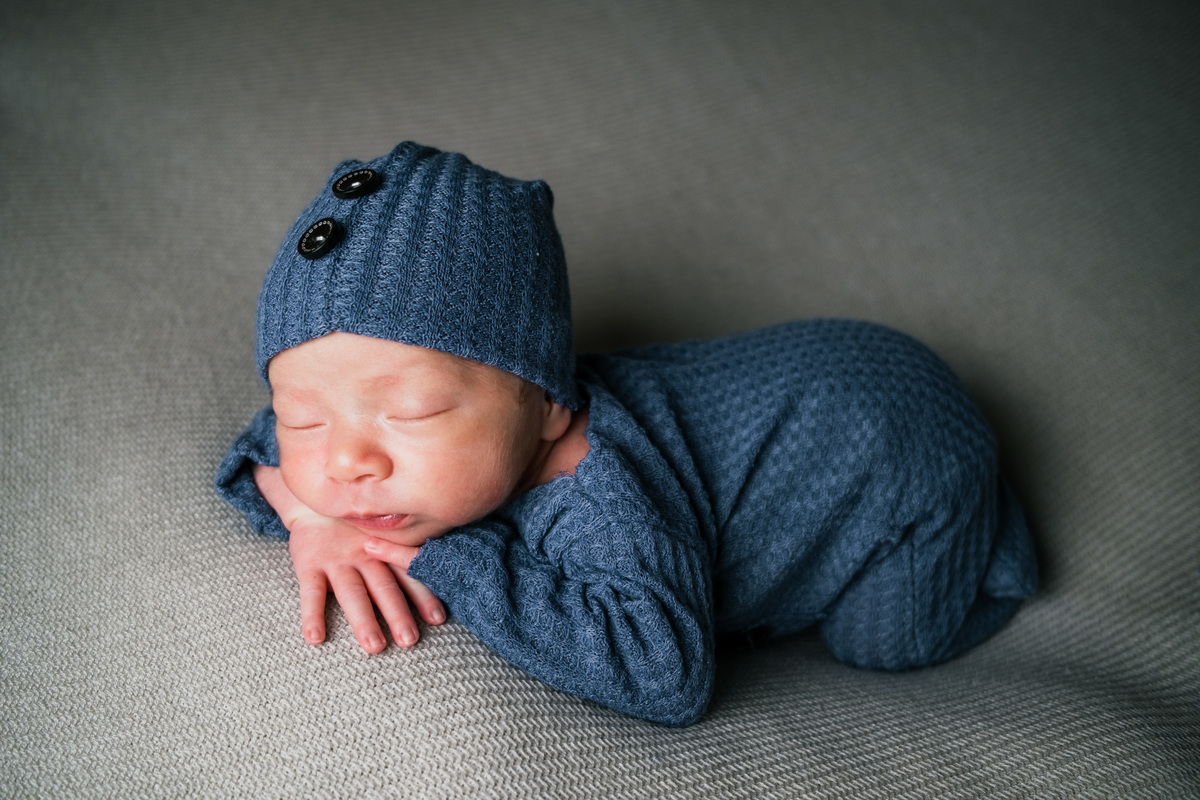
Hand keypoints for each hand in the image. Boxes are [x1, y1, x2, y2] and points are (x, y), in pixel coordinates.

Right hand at [287, 514, 445, 652]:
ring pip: (352, 593)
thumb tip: (432, 588)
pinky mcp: (309, 564)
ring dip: (364, 620)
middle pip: (384, 587)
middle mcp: (365, 557)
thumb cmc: (356, 528)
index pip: (408, 576)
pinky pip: (310, 592)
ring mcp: (337, 561)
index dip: (423, 596)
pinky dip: (312, 615)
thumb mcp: (381, 537)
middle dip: (398, 614)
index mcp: (385, 553)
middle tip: (410, 640)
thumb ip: (401, 559)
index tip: (438, 619)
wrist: (314, 502)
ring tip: (375, 646)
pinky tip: (315, 638)